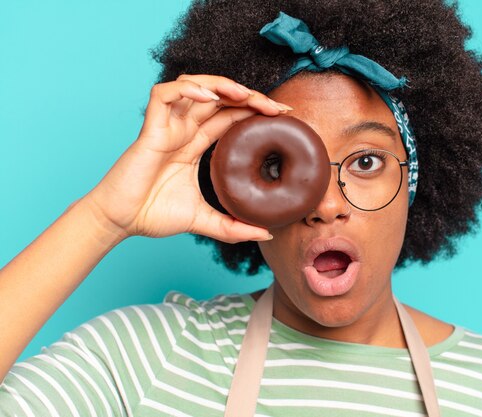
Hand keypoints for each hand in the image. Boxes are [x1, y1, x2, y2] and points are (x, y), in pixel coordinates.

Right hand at [83, 75, 290, 242]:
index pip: (230, 117)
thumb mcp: (205, 220)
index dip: (255, 111)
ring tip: (246, 95)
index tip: (283, 116)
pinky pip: (165, 95)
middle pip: (219, 98)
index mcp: (195, 144)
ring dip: (222, 85)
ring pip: (194, 85)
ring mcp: (167, 126)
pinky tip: (209, 97)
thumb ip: (233, 226)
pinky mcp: (150, 129)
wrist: (121, 222)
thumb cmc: (153, 215)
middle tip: (276, 108)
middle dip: (249, 96)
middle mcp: (183, 130)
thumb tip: (266, 232)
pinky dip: (187, 89)